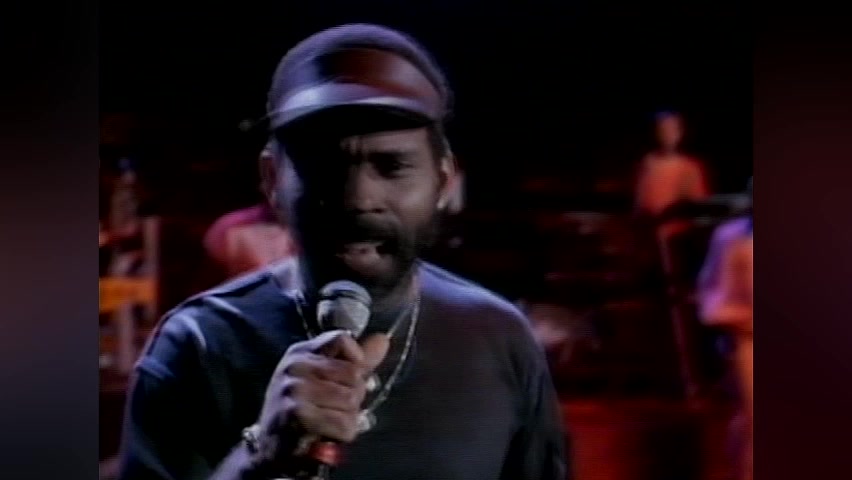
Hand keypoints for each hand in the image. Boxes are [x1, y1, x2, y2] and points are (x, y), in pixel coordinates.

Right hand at [252, 331, 389, 467]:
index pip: (342, 339)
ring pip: (350, 399)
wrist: (271, 449)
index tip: (349, 379)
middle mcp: (295, 366)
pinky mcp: (297, 416)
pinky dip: (342, 434)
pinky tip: (327, 435)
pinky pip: (342, 423)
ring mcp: (294, 390)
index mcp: (301, 352)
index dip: (356, 360)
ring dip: (348, 417)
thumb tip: (383, 339)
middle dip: (354, 396)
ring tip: (330, 422)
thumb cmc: (304, 411)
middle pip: (353, 373)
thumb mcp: (326, 380)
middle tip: (335, 407)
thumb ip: (356, 361)